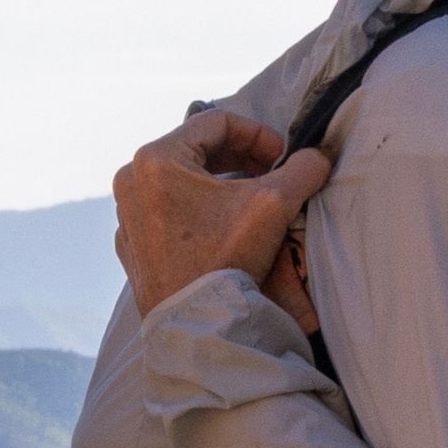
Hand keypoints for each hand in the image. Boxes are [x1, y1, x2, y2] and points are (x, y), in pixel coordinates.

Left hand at [114, 107, 328, 313]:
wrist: (195, 326)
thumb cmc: (225, 259)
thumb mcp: (273, 204)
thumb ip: (302, 169)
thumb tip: (321, 156)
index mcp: (155, 159)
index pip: (216, 122)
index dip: (258, 133)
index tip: (283, 156)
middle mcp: (131, 181)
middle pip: (196, 148)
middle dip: (241, 157)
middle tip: (274, 172)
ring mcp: (127, 215)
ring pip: (182, 179)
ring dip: (223, 180)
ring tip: (256, 194)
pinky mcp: (132, 244)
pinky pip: (168, 209)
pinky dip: (200, 206)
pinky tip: (227, 222)